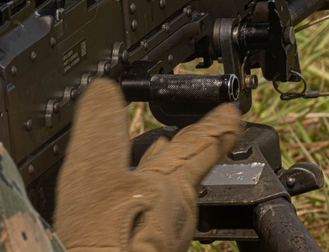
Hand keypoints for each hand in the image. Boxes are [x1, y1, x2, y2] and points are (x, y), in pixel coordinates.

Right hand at [54, 79, 241, 251]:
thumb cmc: (107, 243)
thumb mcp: (96, 174)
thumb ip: (100, 131)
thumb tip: (104, 92)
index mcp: (172, 187)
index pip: (202, 146)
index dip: (216, 126)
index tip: (232, 111)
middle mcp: (174, 213)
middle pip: (186, 172)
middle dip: (188, 149)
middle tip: (196, 131)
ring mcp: (161, 237)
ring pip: (167, 196)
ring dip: (162, 175)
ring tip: (154, 159)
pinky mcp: (143, 250)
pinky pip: (148, 216)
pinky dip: (141, 200)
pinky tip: (126, 204)